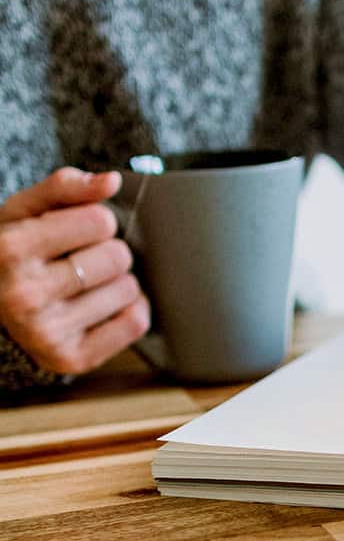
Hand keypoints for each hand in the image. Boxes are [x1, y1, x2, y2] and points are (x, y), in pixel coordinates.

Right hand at [0, 168, 149, 374]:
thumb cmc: (14, 252)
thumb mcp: (26, 211)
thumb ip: (66, 187)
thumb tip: (110, 181)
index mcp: (10, 249)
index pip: (101, 221)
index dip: (97, 222)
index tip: (78, 231)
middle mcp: (24, 294)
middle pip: (118, 256)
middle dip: (109, 252)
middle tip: (82, 260)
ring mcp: (46, 332)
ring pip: (129, 290)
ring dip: (118, 283)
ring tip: (87, 285)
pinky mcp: (70, 358)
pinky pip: (134, 323)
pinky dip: (130, 311)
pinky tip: (103, 305)